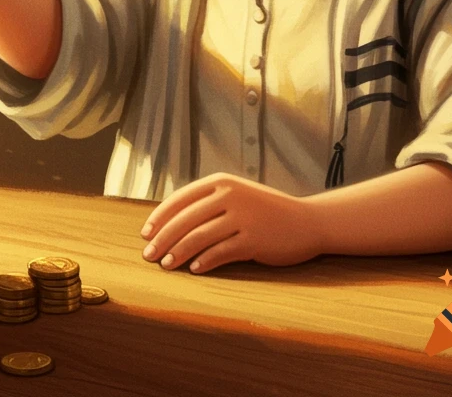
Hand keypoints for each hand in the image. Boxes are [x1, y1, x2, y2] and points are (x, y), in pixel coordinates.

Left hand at [140, 173, 321, 271]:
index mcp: (220, 182)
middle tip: (148, 255)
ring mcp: (242, 217)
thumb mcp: (235, 196)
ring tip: (167, 265)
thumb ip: (207, 203)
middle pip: (185, 219)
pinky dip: (205, 262)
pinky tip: (194, 270)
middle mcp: (229, 195)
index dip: (159, 217)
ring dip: (178, 253)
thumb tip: (168, 223)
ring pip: (199, 236)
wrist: (307, 221)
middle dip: (163, 238)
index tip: (145, 233)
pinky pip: (221, 252)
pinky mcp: (254, 239)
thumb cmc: (265, 211)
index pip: (180, 199)